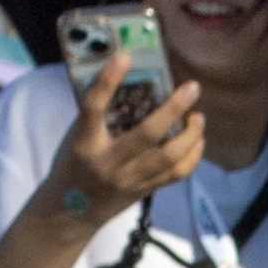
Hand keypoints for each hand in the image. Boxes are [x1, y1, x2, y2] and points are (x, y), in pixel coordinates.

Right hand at [48, 55, 206, 217]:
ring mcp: (130, 179)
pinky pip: (178, 173)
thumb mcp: (76, 138)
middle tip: (192, 88)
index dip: (107, 81)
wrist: (70, 211)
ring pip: (170, 157)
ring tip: (198, 116)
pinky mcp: (145, 191)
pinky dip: (193, 155)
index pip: (93, 107)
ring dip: (191, 134)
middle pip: (147, 134)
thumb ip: (98, 117)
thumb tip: (128, 83)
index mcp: (84, 143)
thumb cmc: (72, 165)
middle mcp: (108, 162)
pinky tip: (198, 140)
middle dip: (173, 109)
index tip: (124, 56)